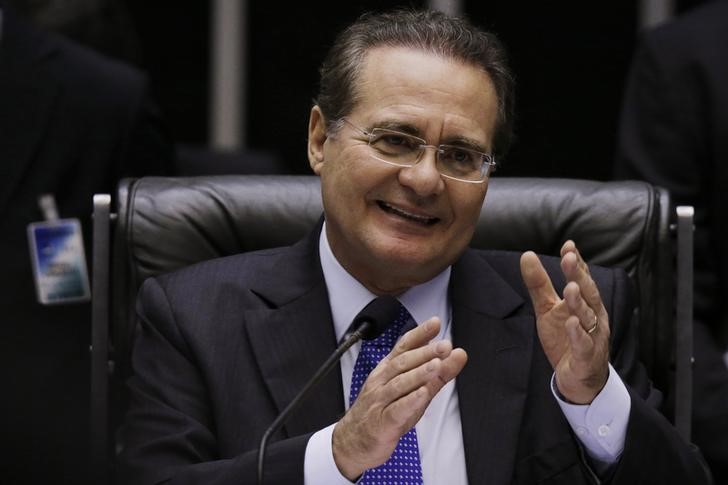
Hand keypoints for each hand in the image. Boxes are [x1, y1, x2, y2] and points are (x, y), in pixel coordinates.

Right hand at [332, 317, 467, 479]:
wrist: (355, 441)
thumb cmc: (384, 412)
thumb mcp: (413, 390)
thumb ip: (437, 373)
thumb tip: (458, 354)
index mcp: (388, 370)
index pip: (403, 347)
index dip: (419, 334)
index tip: (435, 323)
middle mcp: (382, 381)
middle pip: (403, 363)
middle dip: (424, 353)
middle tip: (444, 346)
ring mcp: (380, 401)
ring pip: (399, 384)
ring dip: (419, 373)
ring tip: (437, 365)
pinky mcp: (383, 422)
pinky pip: (396, 409)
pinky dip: (410, 401)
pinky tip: (422, 394)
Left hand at [520, 240, 609, 403]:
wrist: (578, 380)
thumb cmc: (566, 339)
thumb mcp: (547, 309)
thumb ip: (539, 284)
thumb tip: (527, 254)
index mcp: (585, 304)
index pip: (582, 279)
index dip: (576, 263)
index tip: (568, 246)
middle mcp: (593, 317)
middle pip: (587, 294)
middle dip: (579, 275)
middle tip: (569, 259)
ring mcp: (592, 337)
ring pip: (587, 317)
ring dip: (579, 302)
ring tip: (571, 287)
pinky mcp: (586, 357)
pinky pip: (583, 344)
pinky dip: (578, 334)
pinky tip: (572, 323)